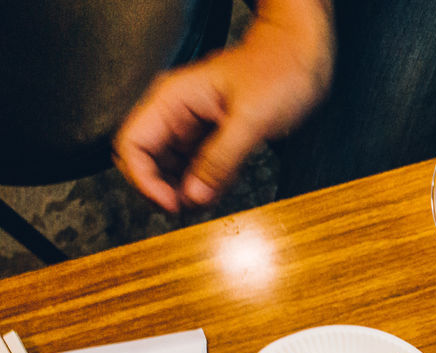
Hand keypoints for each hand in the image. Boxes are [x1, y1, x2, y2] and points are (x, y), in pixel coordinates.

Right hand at [113, 0, 333, 211]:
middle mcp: (175, 114)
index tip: (172, 204)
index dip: (143, 180)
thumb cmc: (278, 71)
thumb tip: (194, 197)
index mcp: (172, 99)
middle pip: (146, 162)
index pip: (132, 145)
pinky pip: (196, 169)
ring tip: (212, 201)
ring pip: (170, 170)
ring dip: (185, 192)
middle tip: (192, 209)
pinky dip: (205, 186)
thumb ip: (221, 159)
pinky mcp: (211, 139)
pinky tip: (222, 190)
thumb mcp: (251, 119)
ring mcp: (192, 128)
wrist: (303, 59)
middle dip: (163, 190)